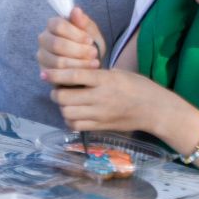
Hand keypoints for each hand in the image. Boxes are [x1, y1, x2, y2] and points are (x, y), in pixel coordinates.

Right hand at [37, 6, 105, 70]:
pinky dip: (75, 74)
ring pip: (58, 61)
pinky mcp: (45, 72)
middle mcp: (44, 39)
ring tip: (94, 62)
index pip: (58, 26)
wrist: (90, 62)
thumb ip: (83, 22)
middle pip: (57, 44)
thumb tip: (76, 10)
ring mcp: (42, 56)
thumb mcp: (90, 31)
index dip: (76, 34)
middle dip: (78, 50)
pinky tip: (87, 72)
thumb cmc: (88, 43)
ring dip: (79, 63)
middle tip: (94, 53)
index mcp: (52, 24)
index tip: (90, 40)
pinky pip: (58, 75)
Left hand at [43, 65, 175, 133]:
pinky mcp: (100, 126)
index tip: (44, 73)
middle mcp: (100, 97)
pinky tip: (74, 114)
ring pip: (67, 113)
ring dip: (62, 107)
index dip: (55, 74)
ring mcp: (99, 114)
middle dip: (56, 93)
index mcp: (105, 79)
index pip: (73, 75)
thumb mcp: (117, 72)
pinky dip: (70, 119)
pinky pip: (76, 125)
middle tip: (57, 89)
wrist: (154, 109)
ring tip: (66, 102)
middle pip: (65, 97)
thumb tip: (73, 74)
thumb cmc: (138, 86)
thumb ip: (96, 74)